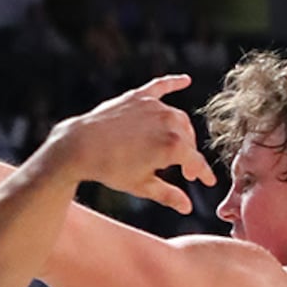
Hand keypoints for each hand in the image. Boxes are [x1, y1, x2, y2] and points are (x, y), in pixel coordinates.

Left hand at [50, 75, 215, 213]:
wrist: (80, 146)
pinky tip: (185, 80)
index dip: (203, 173)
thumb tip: (186, 207)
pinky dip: (174, 83)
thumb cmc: (110, 169)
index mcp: (172, 146)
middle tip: (185, 172)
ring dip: (181, 132)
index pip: (195, 161)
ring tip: (178, 146)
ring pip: (177, 119)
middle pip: (187, 140)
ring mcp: (153, 107)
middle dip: (188, 156)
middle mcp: (168, 122)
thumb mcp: (141, 186)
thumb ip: (168, 195)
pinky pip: (161, 86)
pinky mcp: (138, 96)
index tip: (206, 182)